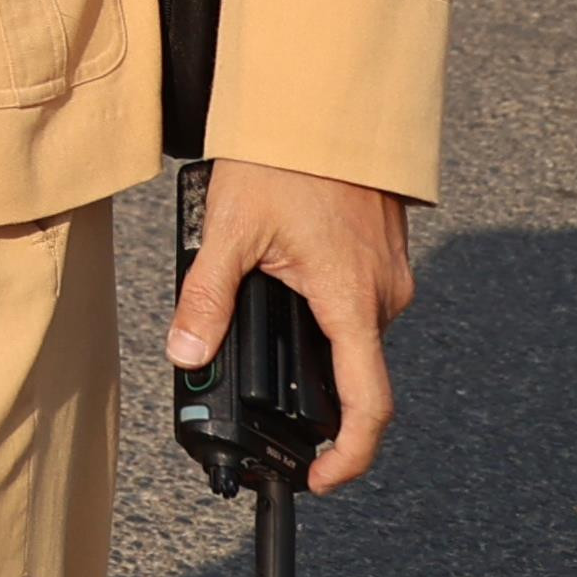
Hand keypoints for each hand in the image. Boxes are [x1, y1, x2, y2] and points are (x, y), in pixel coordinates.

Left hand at [172, 161, 414, 490]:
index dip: (349, 455)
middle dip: (300, 376)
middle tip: (243, 361)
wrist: (324, 98)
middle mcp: (384, 295)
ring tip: (257, 294)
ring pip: (349, 330)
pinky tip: (282, 274)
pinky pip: (355, 298)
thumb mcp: (229, 230)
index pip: (367, 404)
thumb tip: (186, 353)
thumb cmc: (283, 158)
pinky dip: (320, 302)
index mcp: (352, 300)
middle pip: (348, 366)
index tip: (322, 478)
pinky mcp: (385, 255)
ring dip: (307, 331)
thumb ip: (207, 298)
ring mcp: (391, 274)